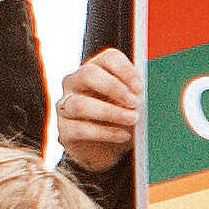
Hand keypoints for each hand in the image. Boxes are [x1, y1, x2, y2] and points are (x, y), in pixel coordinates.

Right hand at [52, 48, 139, 172]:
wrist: (106, 150)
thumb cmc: (121, 119)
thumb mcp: (132, 105)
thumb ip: (137, 96)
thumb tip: (144, 95)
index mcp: (97, 69)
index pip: (108, 58)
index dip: (125, 70)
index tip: (140, 88)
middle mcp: (76, 82)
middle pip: (88, 74)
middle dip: (114, 88)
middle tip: (134, 102)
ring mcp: (66, 104)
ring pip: (81, 104)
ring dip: (110, 112)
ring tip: (132, 119)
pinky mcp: (64, 128)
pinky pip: (79, 129)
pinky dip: (104, 133)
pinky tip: (123, 136)